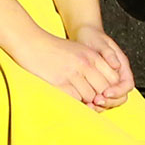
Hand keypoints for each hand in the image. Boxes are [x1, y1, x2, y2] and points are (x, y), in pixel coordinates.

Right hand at [14, 30, 128, 108]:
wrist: (32, 43)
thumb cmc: (54, 48)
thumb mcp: (79, 50)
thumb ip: (93, 63)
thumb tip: (104, 85)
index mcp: (92, 56)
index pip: (113, 78)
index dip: (110, 88)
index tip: (103, 92)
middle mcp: (85, 64)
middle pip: (104, 89)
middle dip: (100, 97)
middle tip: (94, 100)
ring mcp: (73, 73)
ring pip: (90, 96)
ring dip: (86, 100)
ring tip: (80, 96)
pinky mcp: (60, 82)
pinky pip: (75, 99)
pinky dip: (75, 100)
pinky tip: (69, 95)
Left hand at [69, 24, 134, 108]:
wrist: (84, 36)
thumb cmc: (94, 38)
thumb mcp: (101, 43)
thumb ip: (109, 54)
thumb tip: (117, 65)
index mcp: (122, 66)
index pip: (127, 84)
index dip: (118, 91)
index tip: (106, 92)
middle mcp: (117, 76)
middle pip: (121, 96)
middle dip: (110, 101)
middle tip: (96, 100)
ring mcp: (108, 82)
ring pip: (112, 100)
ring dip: (102, 105)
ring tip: (90, 104)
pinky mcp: (98, 85)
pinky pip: (101, 99)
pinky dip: (95, 103)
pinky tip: (86, 103)